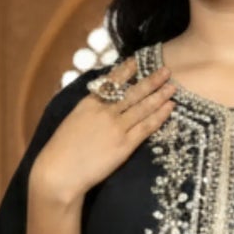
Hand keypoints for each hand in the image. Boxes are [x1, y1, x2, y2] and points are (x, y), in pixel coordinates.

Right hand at [31, 55, 175, 205]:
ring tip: (172, 86)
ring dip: (159, 95)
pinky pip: (146, 127)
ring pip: (143, 107)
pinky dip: (159, 116)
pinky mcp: (125, 145)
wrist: (60, 172)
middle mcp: (105, 111)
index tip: (138, 61)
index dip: (127, 71)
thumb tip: (98, 103)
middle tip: (166, 70)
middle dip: (151, 80)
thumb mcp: (71, 121)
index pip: (112, 82)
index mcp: (89, 103)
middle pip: (133, 92)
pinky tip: (170, 107)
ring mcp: (116, 127)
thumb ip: (87, 110)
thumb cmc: (61, 151)